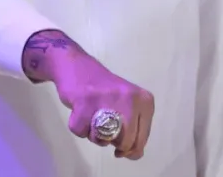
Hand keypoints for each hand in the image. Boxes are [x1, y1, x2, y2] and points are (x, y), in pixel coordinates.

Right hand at [22, 30, 154, 159]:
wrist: (78, 66)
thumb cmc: (105, 91)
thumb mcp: (129, 105)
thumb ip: (135, 129)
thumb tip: (134, 155)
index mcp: (144, 100)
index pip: (142, 138)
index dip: (130, 149)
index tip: (121, 147)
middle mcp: (130, 99)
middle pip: (124, 142)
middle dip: (111, 142)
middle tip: (104, 126)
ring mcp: (108, 100)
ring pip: (102, 140)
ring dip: (93, 134)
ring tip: (92, 114)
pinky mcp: (85, 103)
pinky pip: (81, 133)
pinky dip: (78, 126)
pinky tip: (80, 110)